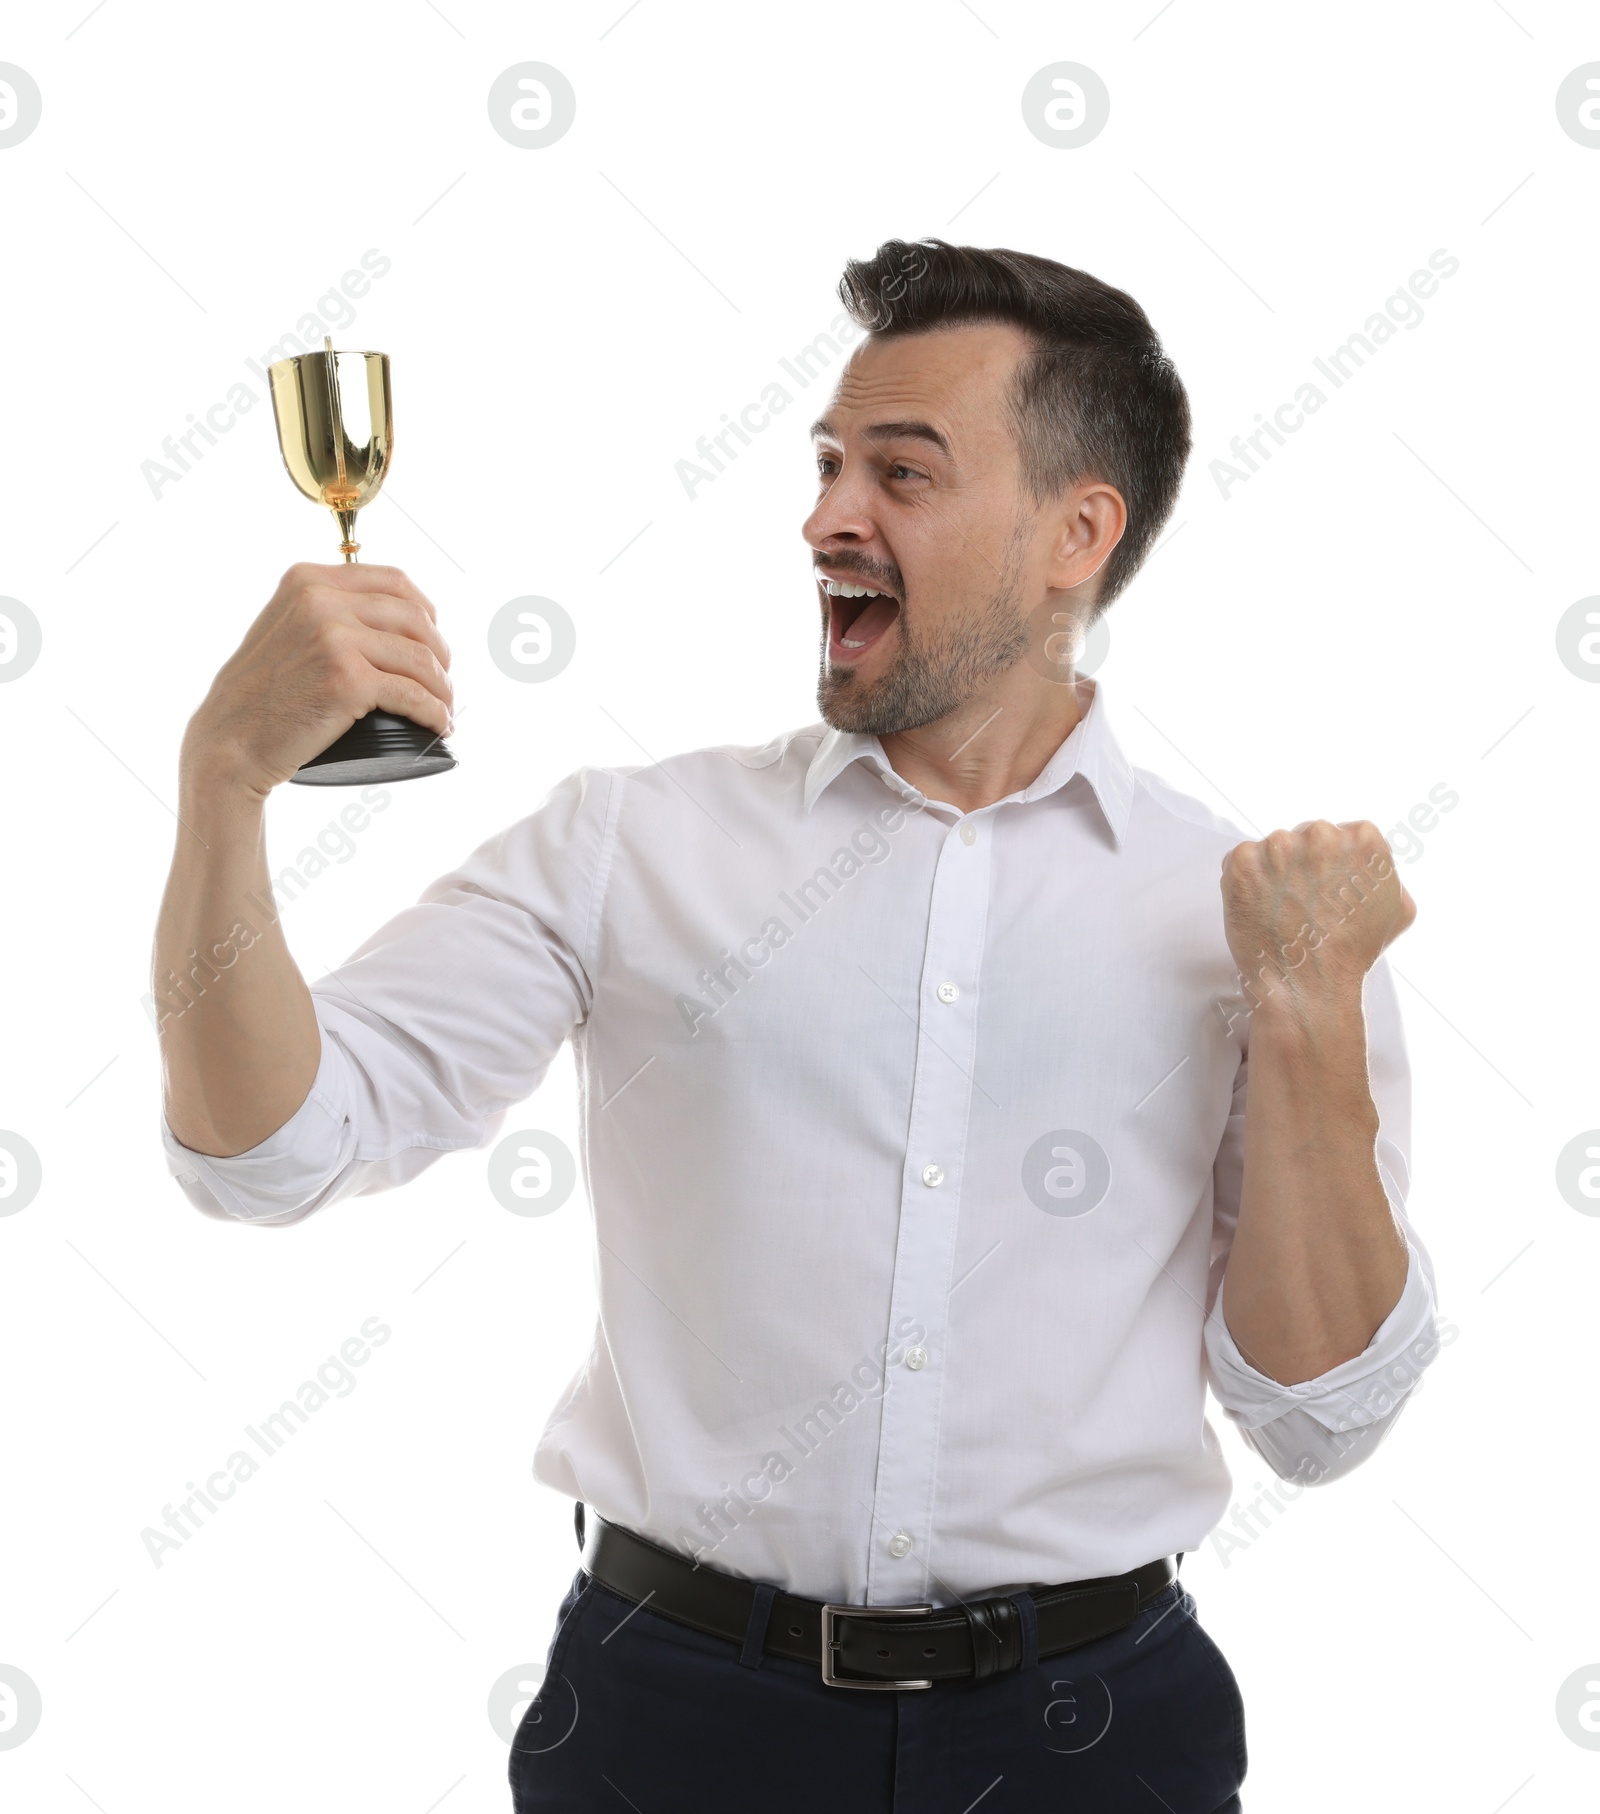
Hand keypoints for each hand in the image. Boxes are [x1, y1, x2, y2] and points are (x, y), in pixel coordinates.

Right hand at [182, 563, 452, 798]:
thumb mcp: (287, 628)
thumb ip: (326, 612)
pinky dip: (434, 713)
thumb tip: (392, 622)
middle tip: (442, 682)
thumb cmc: (262, 696)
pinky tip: (439, 725)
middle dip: (440, 653)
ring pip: (420, 658)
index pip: (395, 580)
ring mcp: (334, 638)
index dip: (427, 613)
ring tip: (444, 708)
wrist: (229, 741)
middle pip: (416, 618)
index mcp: (309, 580)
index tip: (433, 641)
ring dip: (442, 688)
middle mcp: (321, 600)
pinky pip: (413, 695)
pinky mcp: (347, 681)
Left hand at [1220, 820, 1415, 1014]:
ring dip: (1273, 872)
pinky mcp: (1242, 863)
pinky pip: (1240, 861)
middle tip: (1304, 902)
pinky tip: (1261, 908)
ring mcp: (1278, 847)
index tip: (1329, 886)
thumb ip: (1387, 874)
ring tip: (1283, 909)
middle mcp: (1321, 835)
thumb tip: (1376, 864)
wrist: (1307, 986)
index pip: (1343, 834)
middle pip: (1305, 837)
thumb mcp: (1397, 910)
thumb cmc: (1351, 955)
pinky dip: (1245, 882)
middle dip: (1302, 864)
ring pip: (1272, 849)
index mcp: (1363, 839)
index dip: (1334, 863)